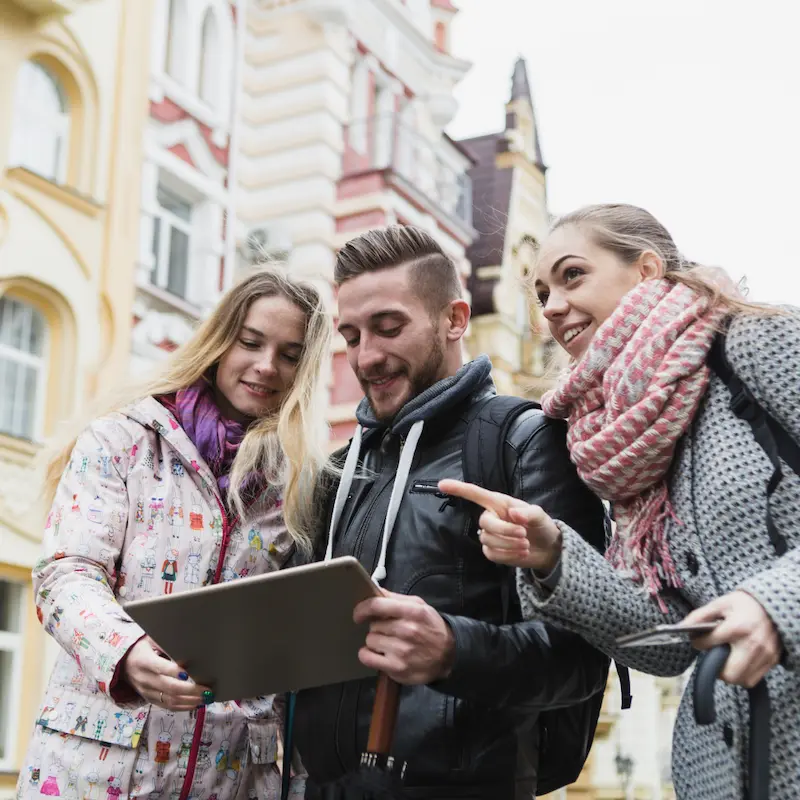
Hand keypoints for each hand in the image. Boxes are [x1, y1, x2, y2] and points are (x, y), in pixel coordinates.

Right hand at [121, 637, 211, 709]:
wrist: (124, 664)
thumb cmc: (143, 648)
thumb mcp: (151, 640)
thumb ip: (166, 644)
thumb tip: (186, 648)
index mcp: (144, 661)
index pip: (160, 668)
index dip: (174, 671)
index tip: (188, 674)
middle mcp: (144, 679)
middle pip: (168, 687)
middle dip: (190, 690)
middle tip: (207, 690)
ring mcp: (147, 692)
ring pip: (169, 700)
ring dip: (189, 701)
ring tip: (206, 698)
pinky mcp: (150, 700)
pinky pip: (167, 706)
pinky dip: (183, 707)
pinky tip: (196, 704)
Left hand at [353, 592, 455, 684]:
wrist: (449, 655)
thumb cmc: (432, 628)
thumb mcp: (420, 606)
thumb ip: (396, 598)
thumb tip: (374, 591)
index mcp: (412, 611)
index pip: (377, 605)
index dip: (362, 608)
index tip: (358, 614)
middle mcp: (407, 630)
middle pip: (373, 625)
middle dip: (378, 627)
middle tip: (389, 631)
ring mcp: (402, 651)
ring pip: (370, 640)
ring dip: (375, 641)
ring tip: (389, 643)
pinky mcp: (397, 668)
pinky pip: (367, 658)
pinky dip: (368, 655)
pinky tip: (378, 654)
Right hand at [438, 480, 562, 571]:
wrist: (547, 549)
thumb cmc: (541, 525)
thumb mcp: (540, 516)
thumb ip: (529, 513)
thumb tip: (513, 514)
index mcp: (499, 503)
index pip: (475, 494)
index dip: (458, 489)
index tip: (441, 484)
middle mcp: (491, 517)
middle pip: (484, 523)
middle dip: (504, 530)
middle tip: (524, 534)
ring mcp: (490, 535)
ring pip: (488, 540)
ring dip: (509, 544)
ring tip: (526, 544)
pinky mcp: (492, 551)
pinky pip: (492, 555)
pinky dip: (508, 555)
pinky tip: (521, 552)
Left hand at [683, 591, 781, 687]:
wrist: (774, 604)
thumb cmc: (744, 603)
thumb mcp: (720, 603)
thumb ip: (699, 616)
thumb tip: (681, 627)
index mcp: (737, 627)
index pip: (708, 644)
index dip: (697, 642)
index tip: (697, 640)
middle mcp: (752, 644)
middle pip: (728, 674)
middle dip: (715, 668)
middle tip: (712, 656)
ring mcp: (765, 654)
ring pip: (741, 680)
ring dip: (729, 673)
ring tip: (724, 659)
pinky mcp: (772, 660)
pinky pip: (753, 679)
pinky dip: (742, 675)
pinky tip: (737, 662)